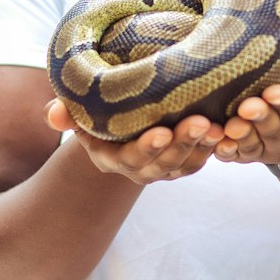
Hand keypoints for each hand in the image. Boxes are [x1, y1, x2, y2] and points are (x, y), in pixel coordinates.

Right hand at [44, 99, 224, 182]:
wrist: (119, 121)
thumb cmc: (97, 110)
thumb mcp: (79, 112)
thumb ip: (65, 113)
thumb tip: (53, 114)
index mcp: (112, 158)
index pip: (131, 158)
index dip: (147, 148)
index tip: (161, 132)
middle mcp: (139, 169)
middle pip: (164, 163)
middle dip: (183, 143)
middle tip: (200, 122)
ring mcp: (164, 167)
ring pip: (186, 163)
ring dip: (202, 146)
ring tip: (217, 126)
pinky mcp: (184, 160)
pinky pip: (200, 159)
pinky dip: (214, 148)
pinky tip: (226, 128)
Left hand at [213, 63, 279, 165]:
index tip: (273, 91)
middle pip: (277, 133)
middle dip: (262, 120)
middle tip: (247, 106)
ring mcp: (267, 149)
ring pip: (255, 147)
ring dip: (242, 137)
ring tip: (231, 125)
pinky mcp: (245, 152)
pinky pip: (235, 156)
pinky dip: (226, 151)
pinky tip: (217, 143)